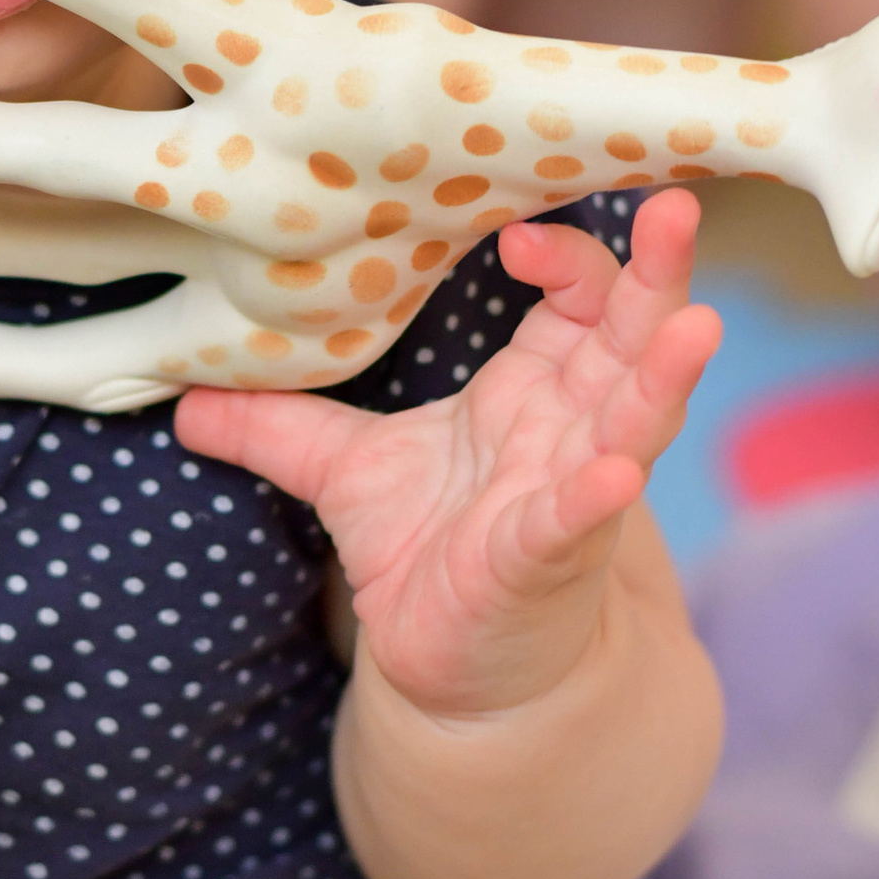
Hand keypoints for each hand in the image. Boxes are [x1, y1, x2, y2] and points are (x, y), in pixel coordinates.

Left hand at [175, 192, 718, 726]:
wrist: (446, 671)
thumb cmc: (424, 554)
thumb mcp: (339, 473)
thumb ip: (271, 424)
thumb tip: (181, 393)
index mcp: (535, 388)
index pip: (579, 298)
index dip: (563, 257)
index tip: (513, 233)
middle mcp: (571, 430)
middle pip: (634, 337)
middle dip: (659, 274)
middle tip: (677, 208)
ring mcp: (571, 495)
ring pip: (636, 422)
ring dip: (665, 376)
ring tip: (697, 324)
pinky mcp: (545, 563)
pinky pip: (577, 522)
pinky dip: (598, 496)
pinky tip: (613, 473)